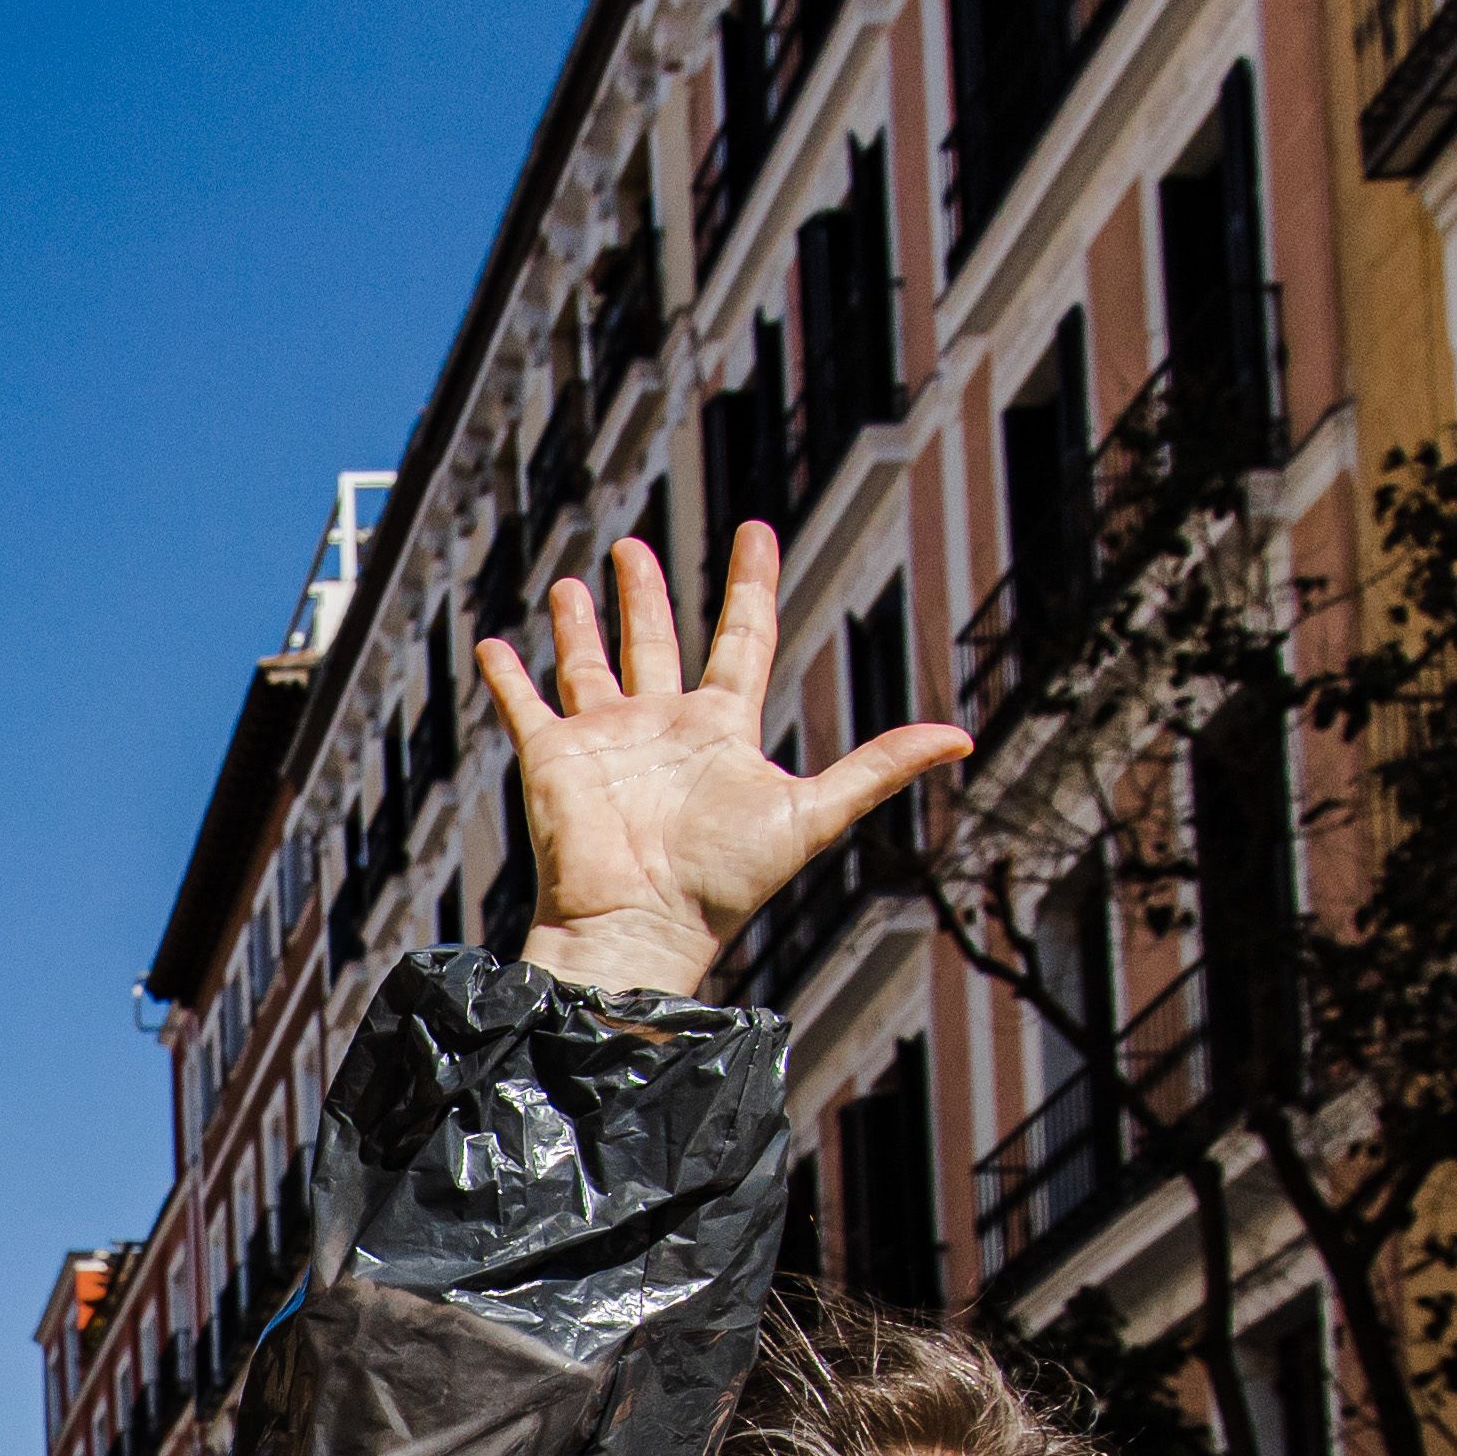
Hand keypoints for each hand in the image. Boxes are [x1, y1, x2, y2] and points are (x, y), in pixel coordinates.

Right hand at [488, 526, 971, 1005]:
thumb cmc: (725, 881)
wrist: (642, 926)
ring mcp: (605, 742)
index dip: (751, 584)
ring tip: (574, 581)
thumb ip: (879, 769)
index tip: (756, 529)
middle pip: (656, 643)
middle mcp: (662, 728)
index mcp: (721, 731)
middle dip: (646, 593)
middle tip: (633, 547)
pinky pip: (526, 708)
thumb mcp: (812, 814)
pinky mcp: (552, 759)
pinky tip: (493, 647)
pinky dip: (508, 678)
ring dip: (581, 625)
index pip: (741, 639)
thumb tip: (963, 739)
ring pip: (591, 666)